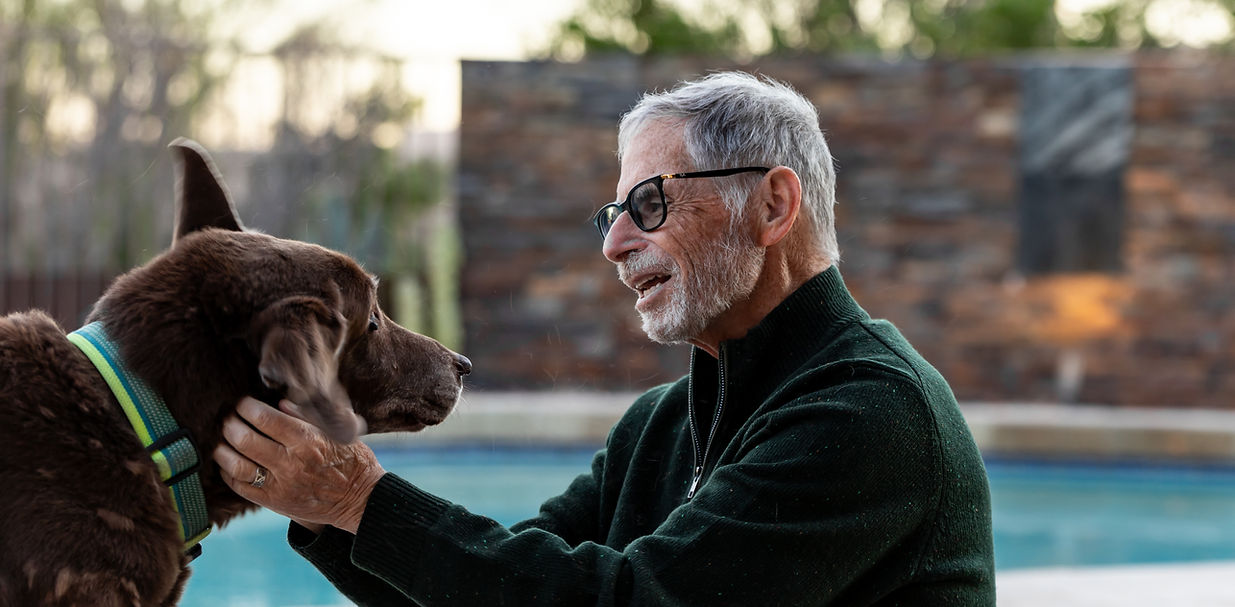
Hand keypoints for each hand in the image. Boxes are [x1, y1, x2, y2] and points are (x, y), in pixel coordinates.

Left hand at [213, 396, 385, 533]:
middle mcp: (290, 462)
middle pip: (245, 440)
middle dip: (230, 425)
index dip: (246, 407)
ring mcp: (280, 484)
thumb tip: (280, 403)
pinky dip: (228, 473)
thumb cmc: (351, 460)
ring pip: (236, 465)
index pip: (264, 418)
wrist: (360, 499)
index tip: (243, 404)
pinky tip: (229, 463)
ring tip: (223, 441)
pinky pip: (240, 487)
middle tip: (229, 420)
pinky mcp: (274, 502)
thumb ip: (307, 416)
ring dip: (223, 450)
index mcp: (306, 439)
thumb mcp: (336, 431)